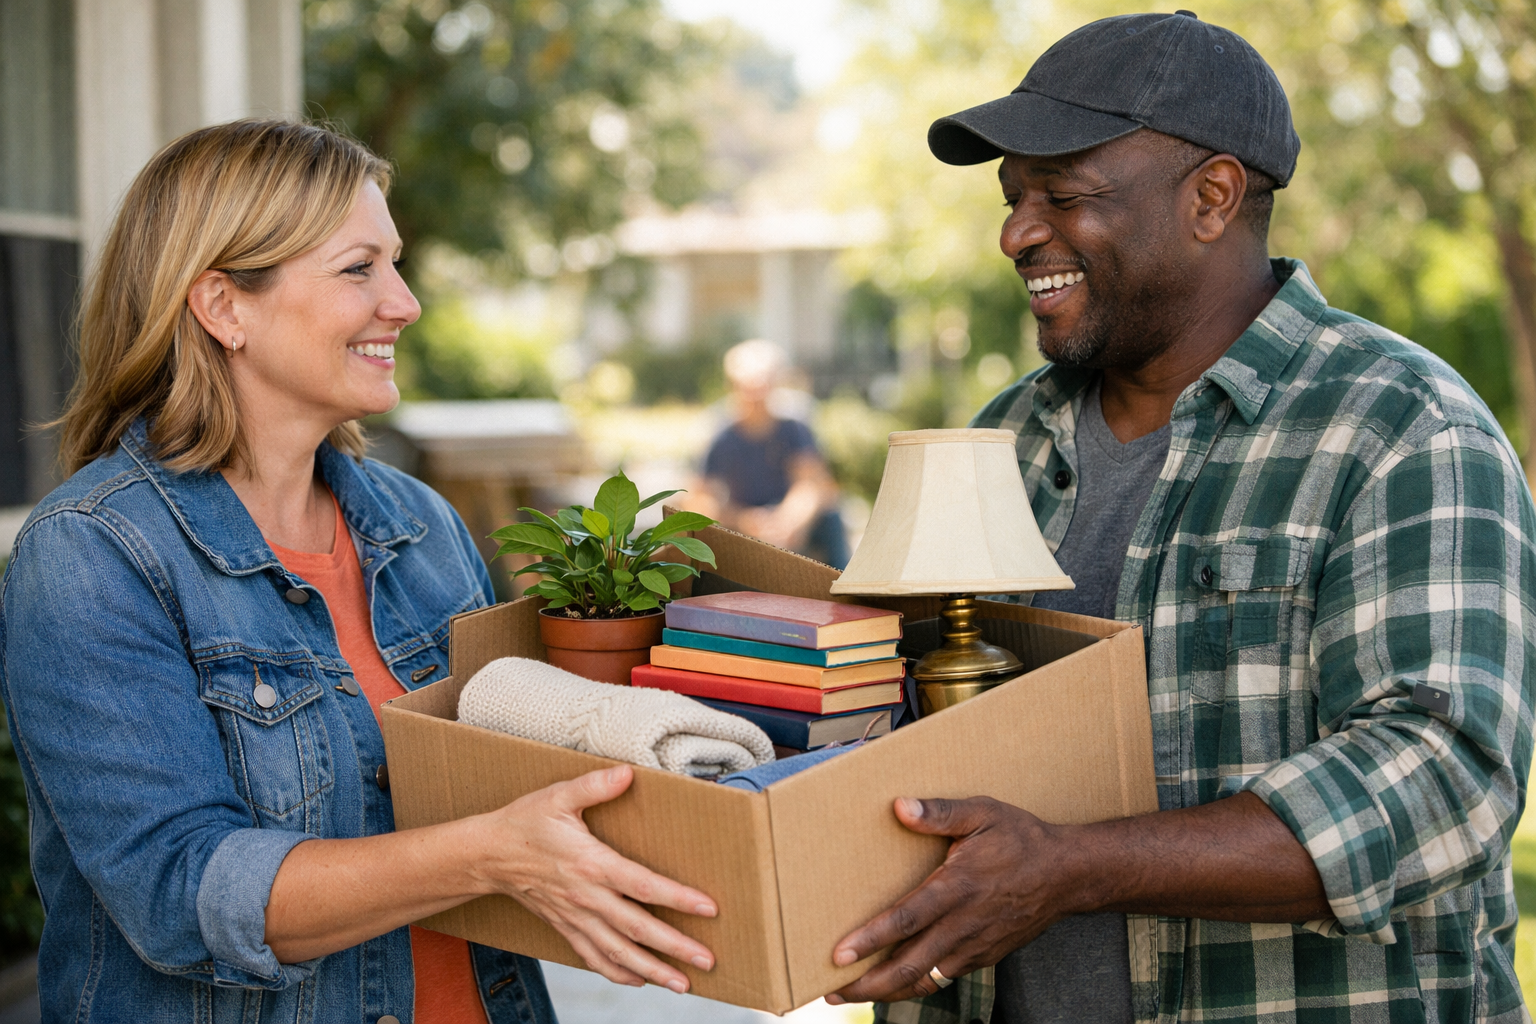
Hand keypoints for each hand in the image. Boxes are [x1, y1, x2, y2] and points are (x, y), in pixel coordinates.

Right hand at [472, 765, 718, 992]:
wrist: (487, 855)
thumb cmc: (525, 822)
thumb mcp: (557, 796)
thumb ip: (594, 785)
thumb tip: (628, 773)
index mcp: (591, 864)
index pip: (643, 885)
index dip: (677, 898)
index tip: (708, 908)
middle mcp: (586, 897)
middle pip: (637, 929)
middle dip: (674, 947)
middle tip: (707, 960)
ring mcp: (575, 917)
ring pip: (618, 952)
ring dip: (652, 970)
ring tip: (682, 984)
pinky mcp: (565, 927)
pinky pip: (593, 958)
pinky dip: (617, 973)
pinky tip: (640, 981)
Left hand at [826, 796, 1077, 1004]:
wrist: (1067, 875)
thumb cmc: (1021, 838)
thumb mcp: (983, 813)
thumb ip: (941, 811)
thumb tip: (900, 807)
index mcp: (959, 887)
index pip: (908, 919)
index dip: (872, 939)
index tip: (839, 955)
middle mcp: (964, 924)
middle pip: (910, 966)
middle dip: (868, 984)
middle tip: (831, 993)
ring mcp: (975, 946)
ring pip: (925, 980)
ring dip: (887, 991)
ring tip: (850, 993)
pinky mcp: (983, 957)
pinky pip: (943, 977)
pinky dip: (914, 985)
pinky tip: (892, 983)